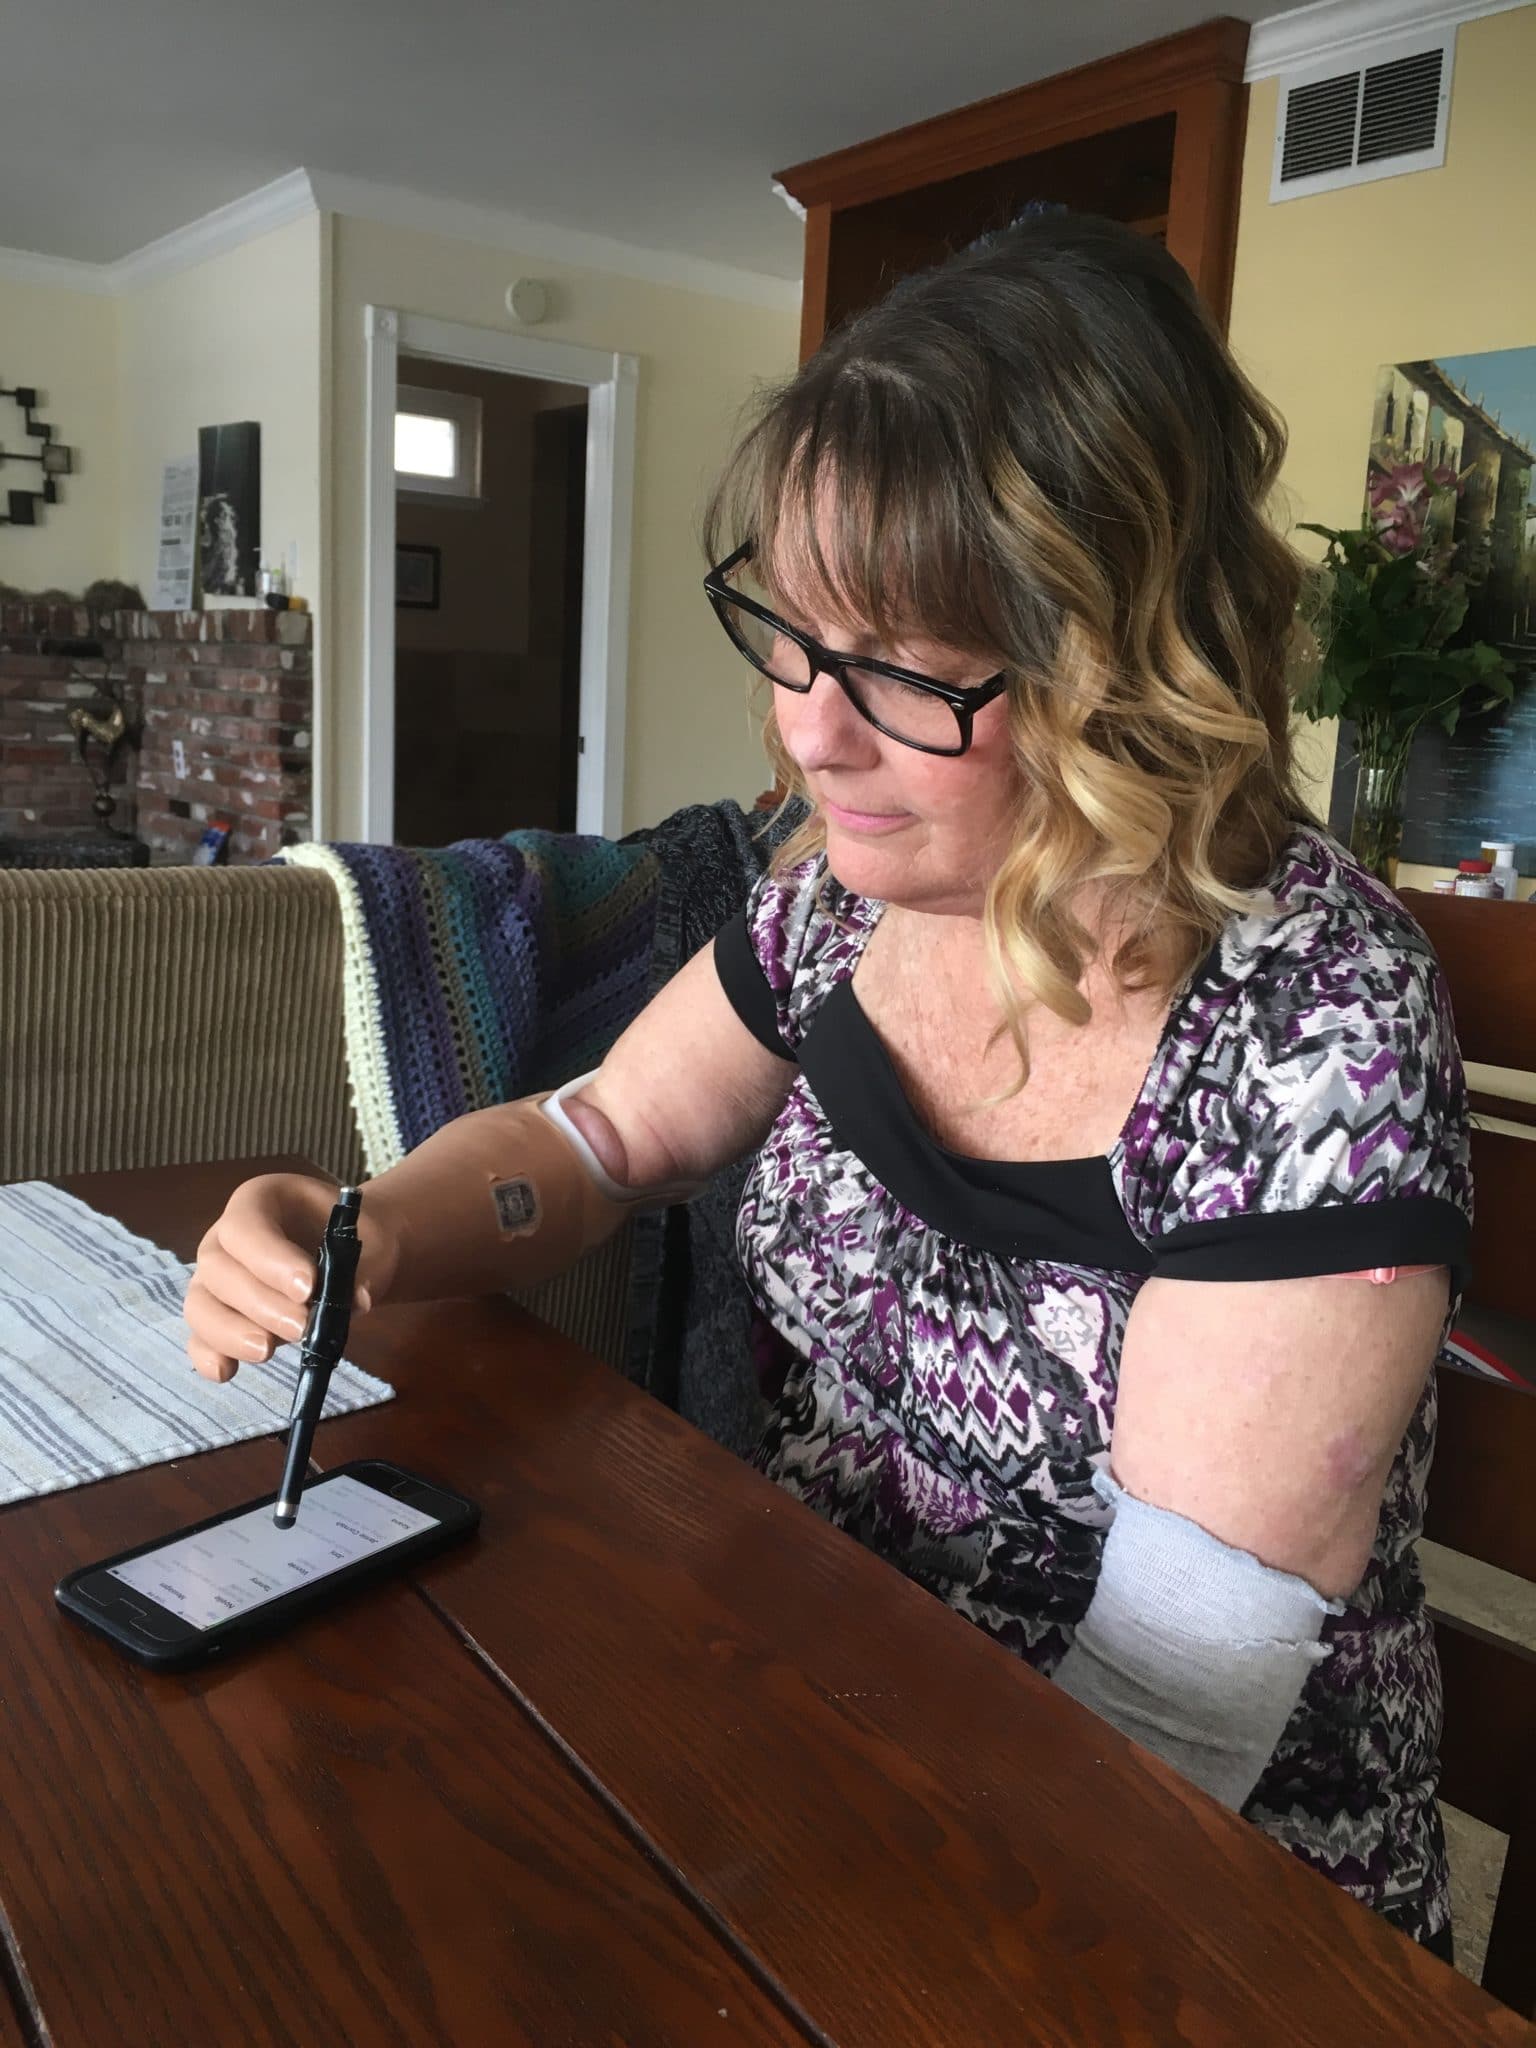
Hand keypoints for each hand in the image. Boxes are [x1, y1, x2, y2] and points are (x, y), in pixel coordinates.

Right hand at [184, 1173, 400, 1382]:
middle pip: (220, 1269)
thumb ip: (365, 1266)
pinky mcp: (217, 1316)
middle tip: (301, 1327)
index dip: (270, 1258)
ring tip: (267, 1351)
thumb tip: (357, 1301)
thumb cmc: (353, 1237)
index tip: (307, 1288)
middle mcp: (225, 1237)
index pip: (246, 1225)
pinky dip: (207, 1355)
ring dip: (230, 1332)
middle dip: (260, 1303)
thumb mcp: (369, 1239)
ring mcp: (214, 1278)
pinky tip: (226, 1372)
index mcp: (259, 1201)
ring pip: (201, 1305)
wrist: (353, 1252)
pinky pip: (199, 1337)